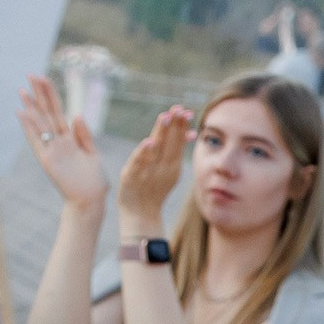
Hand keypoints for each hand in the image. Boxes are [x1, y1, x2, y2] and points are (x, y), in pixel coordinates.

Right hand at [18, 75, 107, 207]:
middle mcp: (58, 142)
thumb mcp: (93, 154)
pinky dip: (28, 127)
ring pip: (40, 124)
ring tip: (23, 90)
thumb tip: (75, 114)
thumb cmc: (93, 181)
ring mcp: (52, 150)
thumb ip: (84, 135)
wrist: (91, 201)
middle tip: (31, 74)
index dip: (51, 95)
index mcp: (70, 139)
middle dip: (40, 94)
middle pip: (47, 113)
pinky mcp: (48, 160)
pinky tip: (21, 113)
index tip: (44, 78)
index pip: (59, 112)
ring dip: (31, 107)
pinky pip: (36, 141)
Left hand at [118, 106, 193, 231]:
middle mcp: (163, 167)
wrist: (141, 214)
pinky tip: (149, 142)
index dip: (181, 126)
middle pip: (170, 143)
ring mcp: (148, 172)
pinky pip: (139, 163)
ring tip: (165, 118)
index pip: (178, 142)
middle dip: (174, 125)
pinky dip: (144, 153)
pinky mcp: (133, 176)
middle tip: (178, 109)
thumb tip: (190, 133)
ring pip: (156, 149)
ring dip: (161, 133)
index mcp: (172, 165)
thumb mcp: (170, 171)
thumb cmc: (154, 188)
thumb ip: (176, 151)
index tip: (184, 111)